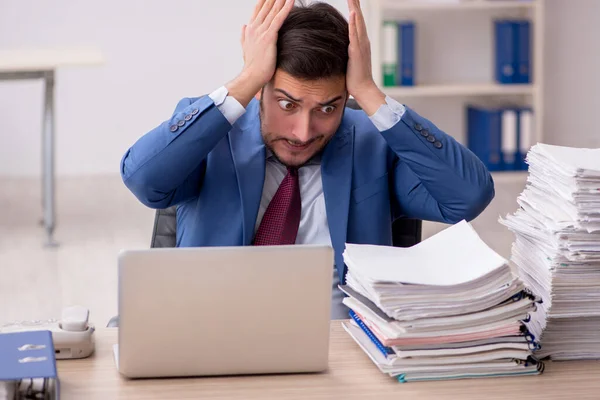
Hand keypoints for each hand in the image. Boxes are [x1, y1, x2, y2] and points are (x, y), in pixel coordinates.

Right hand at [226, 0, 293, 106]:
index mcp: (250, 29)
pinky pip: (279, 18)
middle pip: (266, 6)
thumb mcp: (245, 47)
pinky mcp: (269, 36)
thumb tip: (243, 26)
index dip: (265, 0)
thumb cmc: (251, 65)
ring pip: (273, 10)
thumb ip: (244, 35)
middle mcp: (255, 27)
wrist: (251, 76)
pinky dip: (286, 8)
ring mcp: (261, 31)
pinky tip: (291, 0)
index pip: (258, 9)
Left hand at [346, 0, 384, 115]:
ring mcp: (361, 45)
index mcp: (360, 41)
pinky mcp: (357, 52)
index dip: (354, 7)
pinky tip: (353, 13)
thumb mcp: (348, 59)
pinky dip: (354, 23)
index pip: (357, 20)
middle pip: (359, 16)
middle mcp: (363, 40)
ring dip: (355, 7)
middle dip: (355, 3)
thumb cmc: (354, 77)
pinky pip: (355, 35)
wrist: (363, 89)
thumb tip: (338, 46)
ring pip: (358, 22)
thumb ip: (346, 50)